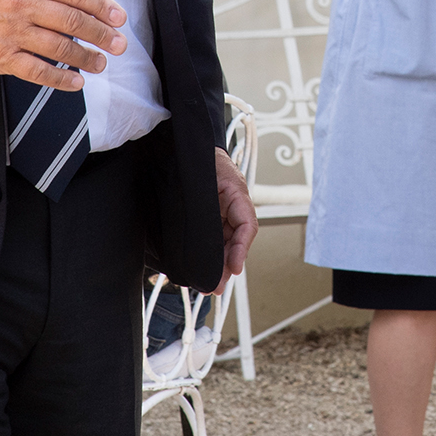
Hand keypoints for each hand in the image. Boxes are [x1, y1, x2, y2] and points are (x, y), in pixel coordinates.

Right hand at [0, 0, 127, 91]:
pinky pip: (38, 71)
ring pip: (60, 47)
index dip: (101, 6)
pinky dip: (61, 79)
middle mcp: (22, 5)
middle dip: (101, 34)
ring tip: (101, 63)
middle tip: (119, 45)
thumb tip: (92, 6)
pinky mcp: (2, 58)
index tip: (120, 17)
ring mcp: (12, 33)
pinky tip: (77, 82)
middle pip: (72, 21)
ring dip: (86, 58)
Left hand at [212, 146, 256, 296]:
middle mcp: (232, 207)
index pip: (247, 225)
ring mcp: (221, 213)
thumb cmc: (200, 158)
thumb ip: (207, 203)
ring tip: (207, 285)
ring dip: (217, 265)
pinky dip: (208, 256)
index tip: (235, 268)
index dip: (241, 249)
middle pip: (235, 241)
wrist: (188, 149)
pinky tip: (198, 270)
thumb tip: (207, 235)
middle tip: (216, 287)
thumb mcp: (206, 178)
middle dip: (227, 266)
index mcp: (237, 194)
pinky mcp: (208, 219)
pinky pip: (212, 240)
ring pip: (223, 244)